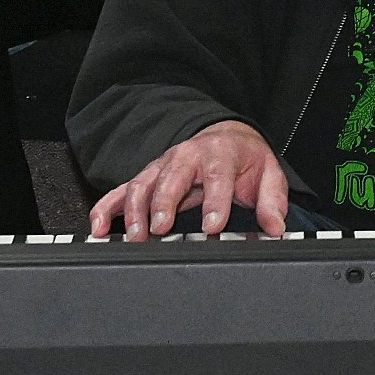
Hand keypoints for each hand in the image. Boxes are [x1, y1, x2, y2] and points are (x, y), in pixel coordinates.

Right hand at [89, 120, 290, 238]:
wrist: (225, 137)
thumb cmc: (244, 159)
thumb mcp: (267, 174)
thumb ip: (272, 201)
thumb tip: (276, 228)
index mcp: (220, 154)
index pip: (218, 176)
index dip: (215, 201)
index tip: (213, 225)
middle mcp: (188, 156)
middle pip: (172, 176)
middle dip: (164, 202)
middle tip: (160, 229)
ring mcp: (163, 166)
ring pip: (143, 184)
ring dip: (136, 210)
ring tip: (136, 237)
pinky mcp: (147, 178)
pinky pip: (122, 191)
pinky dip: (107, 208)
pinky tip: (99, 227)